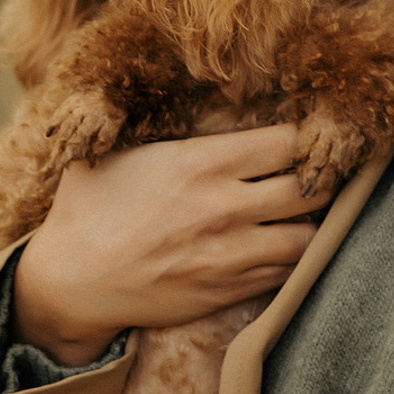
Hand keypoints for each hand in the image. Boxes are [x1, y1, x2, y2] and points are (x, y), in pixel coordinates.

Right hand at [15, 125, 320, 365]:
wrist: (70, 282)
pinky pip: (285, 274)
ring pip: (308, 238)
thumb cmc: (89, 209)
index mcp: (201, 163)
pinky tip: (286, 245)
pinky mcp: (228, 292)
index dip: (306, 137)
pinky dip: (294, 259)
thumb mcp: (119, 151)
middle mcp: (224, 207)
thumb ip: (165, 130)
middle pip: (311, 188)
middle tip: (323, 173)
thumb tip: (192, 102)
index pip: (287, 142)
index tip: (307, 136)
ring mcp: (230, 254)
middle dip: (323, 178)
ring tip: (308, 213)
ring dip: (314, 224)